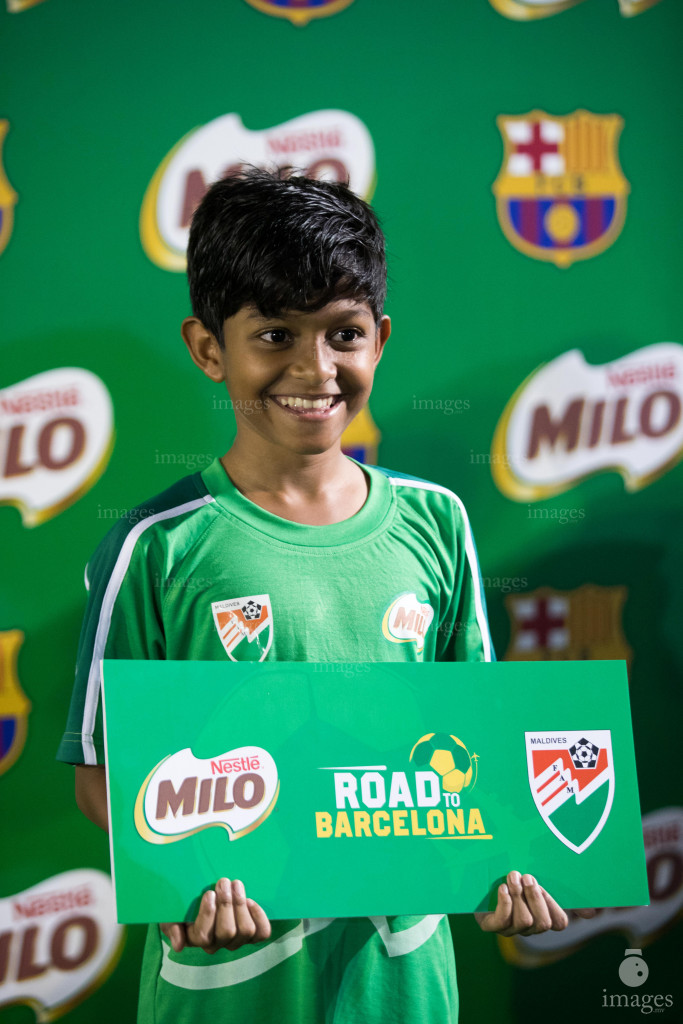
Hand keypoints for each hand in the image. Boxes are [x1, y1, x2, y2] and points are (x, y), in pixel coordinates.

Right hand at [161, 878, 270, 953]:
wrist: (201, 898)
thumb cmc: (184, 906)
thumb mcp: (171, 914)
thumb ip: (172, 927)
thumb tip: (179, 946)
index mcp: (196, 939)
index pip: (203, 936)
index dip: (208, 914)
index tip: (209, 892)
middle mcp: (217, 944)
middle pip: (227, 932)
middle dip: (227, 904)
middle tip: (224, 881)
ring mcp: (235, 940)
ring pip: (245, 931)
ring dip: (241, 905)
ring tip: (236, 884)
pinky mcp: (251, 934)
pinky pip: (261, 933)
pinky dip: (259, 916)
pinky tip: (250, 901)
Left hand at [474, 871, 596, 935]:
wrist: (481, 879)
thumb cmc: (515, 877)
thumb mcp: (539, 880)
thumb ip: (563, 890)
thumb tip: (594, 912)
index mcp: (544, 915)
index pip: (560, 922)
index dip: (555, 906)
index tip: (545, 886)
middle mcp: (530, 926)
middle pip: (543, 923)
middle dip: (536, 899)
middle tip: (528, 877)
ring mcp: (511, 928)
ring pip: (523, 921)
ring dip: (518, 896)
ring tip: (513, 876)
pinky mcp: (491, 925)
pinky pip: (501, 921)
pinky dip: (504, 903)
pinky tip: (502, 888)